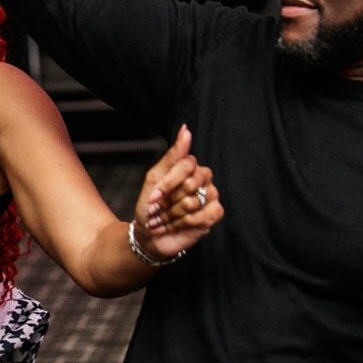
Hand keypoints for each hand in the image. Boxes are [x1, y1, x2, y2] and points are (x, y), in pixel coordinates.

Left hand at [135, 125, 222, 259]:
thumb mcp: (155, 177)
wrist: (148, 233)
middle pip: (190, 183)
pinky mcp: (214, 214)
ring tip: (164, 219)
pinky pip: (206, 214)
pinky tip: (177, 225)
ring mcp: (211, 195)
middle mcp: (203, 178)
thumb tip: (186, 129)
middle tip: (158, 208)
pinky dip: (186, 223)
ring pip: (194, 201)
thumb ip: (172, 155)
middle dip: (169, 201)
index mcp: (188, 166)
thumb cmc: (150, 204)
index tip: (153, 197)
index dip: (168, 183)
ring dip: (172, 215)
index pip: (186, 163)